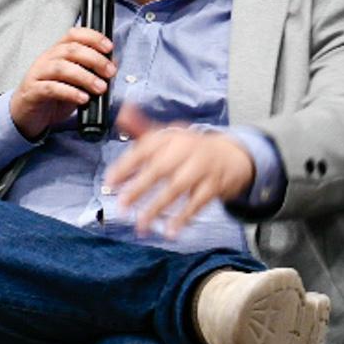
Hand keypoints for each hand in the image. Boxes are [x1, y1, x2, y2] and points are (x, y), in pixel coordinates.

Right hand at [6, 28, 116, 140]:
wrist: (27, 115)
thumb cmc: (52, 96)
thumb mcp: (76, 82)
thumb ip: (92, 71)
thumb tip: (113, 63)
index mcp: (58, 51)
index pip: (74, 34)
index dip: (93, 37)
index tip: (109, 47)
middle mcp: (47, 58)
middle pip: (71, 50)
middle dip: (95, 59)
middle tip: (110, 72)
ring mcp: (38, 74)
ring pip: (62, 68)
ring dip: (85, 77)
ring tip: (100, 88)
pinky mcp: (33, 91)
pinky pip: (51, 88)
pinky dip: (70, 92)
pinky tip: (83, 98)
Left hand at [108, 106, 253, 237]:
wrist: (232, 154)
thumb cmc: (191, 147)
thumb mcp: (168, 135)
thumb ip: (142, 128)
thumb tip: (122, 112)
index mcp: (170, 137)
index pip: (144, 148)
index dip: (125, 165)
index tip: (110, 181)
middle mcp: (186, 149)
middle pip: (160, 168)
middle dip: (139, 188)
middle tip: (121, 205)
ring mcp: (201, 167)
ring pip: (177, 187)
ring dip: (158, 206)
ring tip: (141, 223)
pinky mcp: (213, 184)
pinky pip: (198, 202)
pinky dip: (184, 217)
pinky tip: (171, 230)